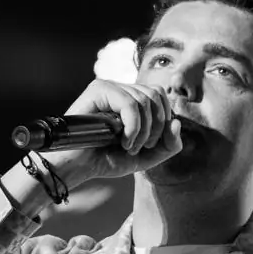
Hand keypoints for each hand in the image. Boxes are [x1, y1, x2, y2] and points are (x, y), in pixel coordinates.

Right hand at [30, 79, 185, 190]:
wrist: (75, 166)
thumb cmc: (105, 160)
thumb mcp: (146, 156)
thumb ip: (169, 145)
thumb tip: (177, 122)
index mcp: (131, 99)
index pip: (160, 94)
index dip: (164, 118)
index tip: (152, 144)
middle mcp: (120, 89)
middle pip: (156, 94)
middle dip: (157, 126)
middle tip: (143, 147)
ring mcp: (109, 87)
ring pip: (145, 100)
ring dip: (143, 131)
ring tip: (129, 148)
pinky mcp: (98, 89)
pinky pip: (130, 104)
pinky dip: (133, 128)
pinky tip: (123, 142)